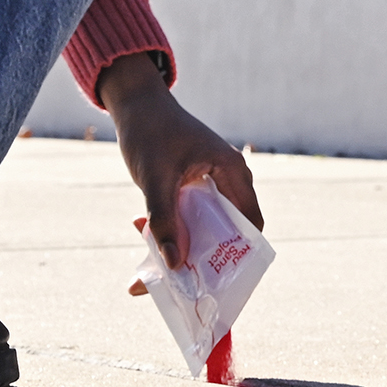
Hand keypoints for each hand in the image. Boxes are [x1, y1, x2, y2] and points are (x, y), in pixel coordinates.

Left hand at [102, 53, 260, 274]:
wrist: (134, 105)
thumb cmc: (150, 133)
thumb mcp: (155, 180)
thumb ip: (164, 222)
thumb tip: (173, 265)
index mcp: (233, 172)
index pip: (252, 224)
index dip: (240, 255)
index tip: (217, 280)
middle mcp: (229, 179)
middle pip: (228, 230)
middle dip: (203, 256)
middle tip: (179, 279)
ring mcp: (211, 183)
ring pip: (205, 227)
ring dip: (181, 243)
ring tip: (150, 257)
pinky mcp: (193, 186)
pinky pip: (190, 217)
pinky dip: (172, 230)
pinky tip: (143, 232)